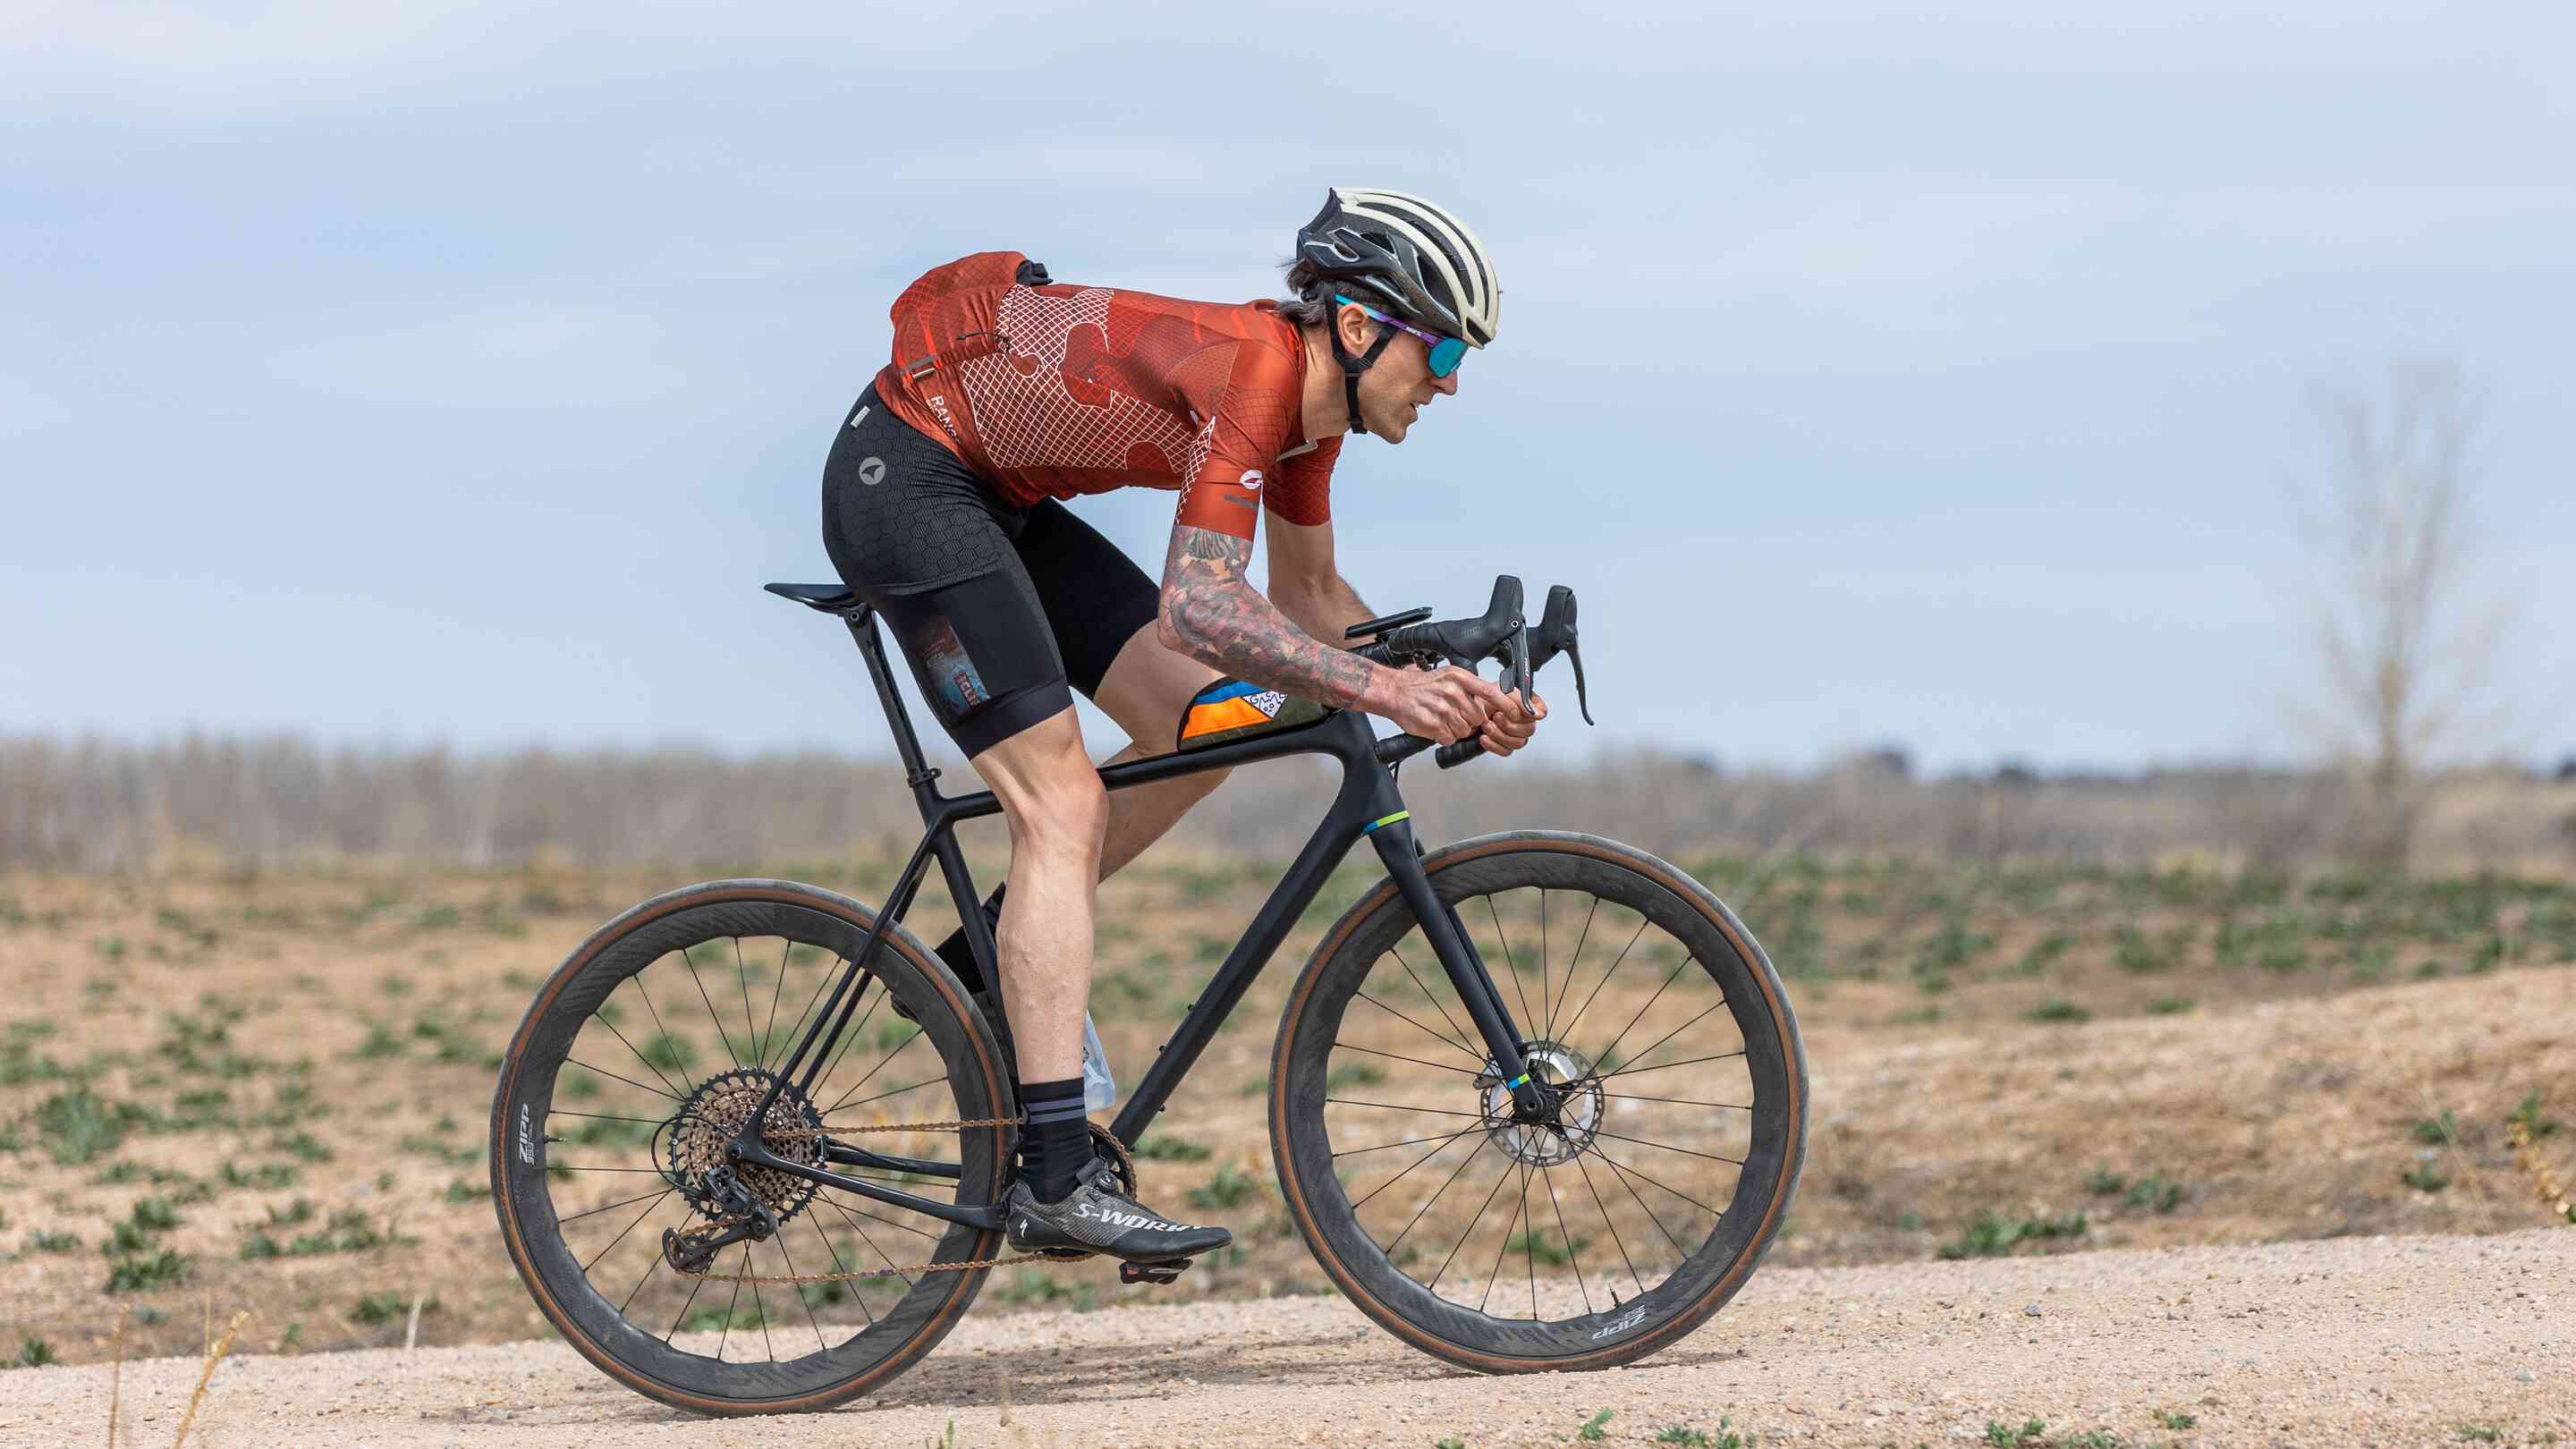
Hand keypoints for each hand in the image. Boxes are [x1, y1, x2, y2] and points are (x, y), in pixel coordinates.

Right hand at [1372, 665, 1507, 745]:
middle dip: (1470, 721)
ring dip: (1456, 729)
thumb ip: (1469, 687)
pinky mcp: (1433, 725)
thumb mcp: (1449, 676)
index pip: (1490, 691)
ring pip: (1464, 730)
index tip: (1516, 713)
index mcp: (1459, 678)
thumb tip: (1490, 702)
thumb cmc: (1421, 685)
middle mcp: (1452, 692)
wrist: (1395, 692)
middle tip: (1456, 715)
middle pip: (1478, 717)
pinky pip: (1449, 738)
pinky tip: (1435, 725)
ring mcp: (1442, 709)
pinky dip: (1444, 736)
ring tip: (1442, 718)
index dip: (1505, 704)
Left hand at [1474, 691, 1547, 757]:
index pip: (1541, 711)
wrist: (1463, 709)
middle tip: (1496, 717)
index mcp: (1524, 703)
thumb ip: (1521, 701)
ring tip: (1486, 726)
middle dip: (1510, 725)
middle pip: (1529, 730)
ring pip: (1518, 742)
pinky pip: (1507, 751)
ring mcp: (1513, 733)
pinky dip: (1494, 745)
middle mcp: (1521, 719)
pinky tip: (1484, 738)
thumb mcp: (1500, 691)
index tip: (1517, 713)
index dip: (1532, 714)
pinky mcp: (1503, 744)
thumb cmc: (1480, 698)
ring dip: (1500, 735)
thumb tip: (1538, 714)